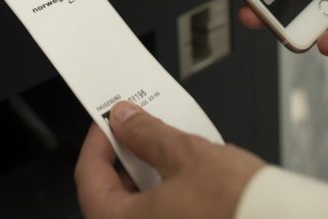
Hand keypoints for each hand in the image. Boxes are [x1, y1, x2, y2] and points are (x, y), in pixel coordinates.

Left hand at [75, 102, 264, 218]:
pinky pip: (160, 217)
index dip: (98, 141)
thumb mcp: (187, 155)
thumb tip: (125, 119)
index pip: (89, 176)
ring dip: (146, 176)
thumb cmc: (239, 208)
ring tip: (165, 146)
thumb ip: (147, 133)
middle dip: (124, 158)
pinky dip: (165, 196)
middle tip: (137, 128)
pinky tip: (183, 175)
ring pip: (137, 209)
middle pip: (110, 195)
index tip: (109, 121)